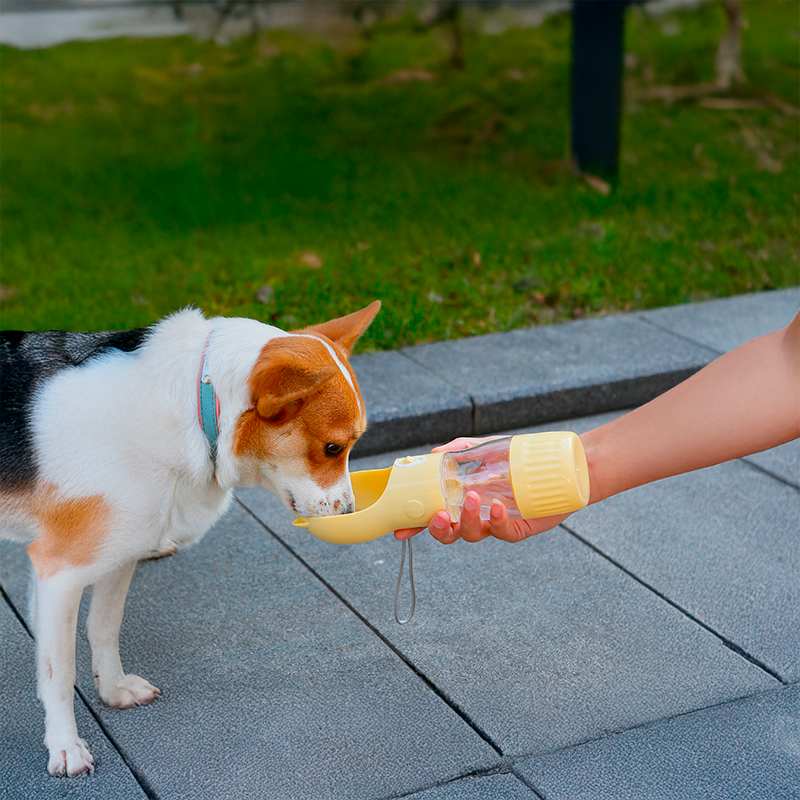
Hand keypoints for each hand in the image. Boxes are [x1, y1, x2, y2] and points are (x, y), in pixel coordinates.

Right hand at [393, 437, 572, 543]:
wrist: (558, 466)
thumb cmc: (517, 457)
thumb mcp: (484, 448)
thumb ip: (458, 450)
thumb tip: (433, 454)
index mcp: (462, 498)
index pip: (434, 514)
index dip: (416, 524)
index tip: (401, 529)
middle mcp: (476, 514)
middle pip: (450, 533)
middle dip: (440, 529)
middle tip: (440, 515)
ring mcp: (495, 523)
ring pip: (473, 534)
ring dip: (468, 520)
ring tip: (473, 499)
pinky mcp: (517, 528)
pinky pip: (502, 533)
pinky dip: (496, 523)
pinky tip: (496, 506)